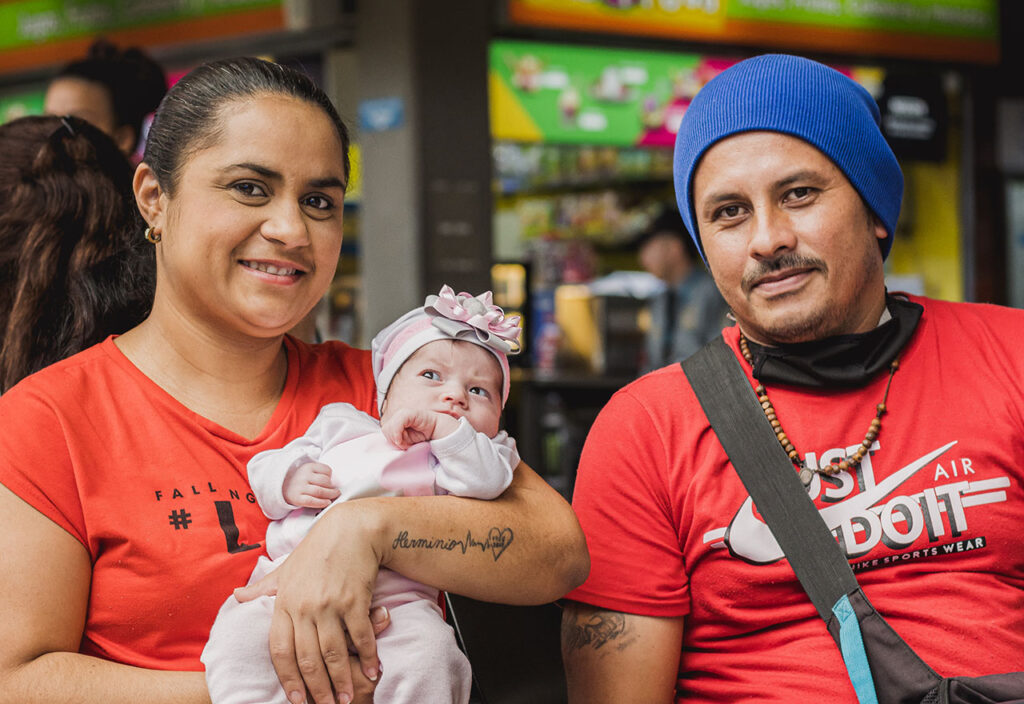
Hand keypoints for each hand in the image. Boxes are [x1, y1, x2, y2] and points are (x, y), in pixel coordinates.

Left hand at [234, 503, 385, 703]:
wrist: (351, 528)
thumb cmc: (318, 549)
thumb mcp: (286, 568)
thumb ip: (263, 588)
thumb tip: (236, 596)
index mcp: (284, 602)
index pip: (280, 651)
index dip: (288, 679)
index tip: (296, 700)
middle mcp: (304, 606)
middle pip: (308, 659)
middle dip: (317, 689)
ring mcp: (330, 604)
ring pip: (334, 653)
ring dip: (342, 680)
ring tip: (348, 698)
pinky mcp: (354, 600)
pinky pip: (360, 637)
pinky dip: (368, 657)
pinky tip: (373, 671)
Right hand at [283, 462, 340, 508]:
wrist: (282, 486)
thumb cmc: (300, 479)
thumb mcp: (309, 471)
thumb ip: (321, 473)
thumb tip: (336, 481)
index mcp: (308, 467)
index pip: (327, 470)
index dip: (332, 476)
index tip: (332, 480)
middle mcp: (303, 476)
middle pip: (325, 481)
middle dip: (332, 487)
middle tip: (335, 490)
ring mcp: (300, 487)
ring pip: (320, 491)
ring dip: (330, 494)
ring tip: (334, 495)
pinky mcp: (297, 498)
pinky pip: (312, 501)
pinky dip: (322, 502)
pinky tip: (327, 502)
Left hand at [382, 408, 458, 448]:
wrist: (438, 431)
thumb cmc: (423, 436)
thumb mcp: (406, 441)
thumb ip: (396, 439)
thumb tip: (390, 441)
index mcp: (396, 421)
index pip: (385, 431)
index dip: (392, 440)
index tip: (402, 445)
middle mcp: (398, 416)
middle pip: (385, 430)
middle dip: (395, 440)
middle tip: (406, 444)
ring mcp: (402, 413)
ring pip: (389, 428)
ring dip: (398, 439)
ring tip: (408, 442)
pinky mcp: (407, 413)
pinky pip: (396, 425)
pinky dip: (398, 435)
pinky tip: (406, 440)